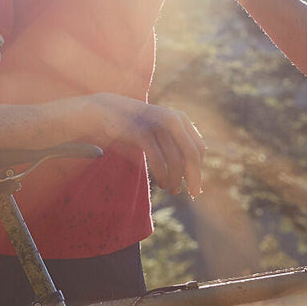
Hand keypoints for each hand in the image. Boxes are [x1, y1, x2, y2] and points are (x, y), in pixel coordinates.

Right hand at [90, 94, 205, 197]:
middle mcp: (172, 120)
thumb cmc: (136, 127)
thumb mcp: (159, 131)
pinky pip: (158, 159)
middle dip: (194, 177)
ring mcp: (157, 125)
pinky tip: (162, 183)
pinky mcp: (141, 132)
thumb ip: (175, 146)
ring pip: (175, 159)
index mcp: (180, 119)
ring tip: (172, 190)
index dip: (199, 168)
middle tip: (193, 194)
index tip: (194, 184)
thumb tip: (192, 175)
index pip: (199, 148)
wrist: (107, 110)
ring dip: (176, 179)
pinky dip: (162, 174)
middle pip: (191, 154)